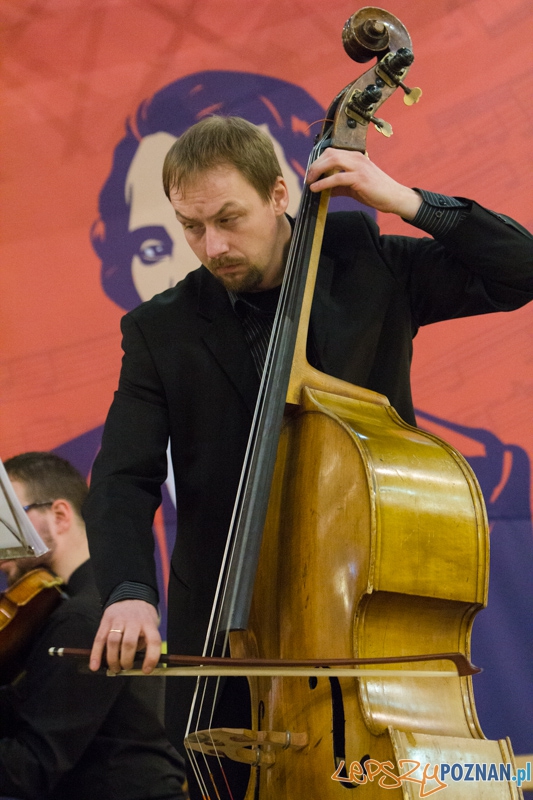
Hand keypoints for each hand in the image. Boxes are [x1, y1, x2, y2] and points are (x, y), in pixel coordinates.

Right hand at [89, 599, 161, 673]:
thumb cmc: (142, 616)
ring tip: (114, 668)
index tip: (146, 670)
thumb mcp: (150, 625)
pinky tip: (95, 666)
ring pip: (113, 642)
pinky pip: (99, 639)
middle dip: (126, 660)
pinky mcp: (105, 621)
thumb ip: (144, 641)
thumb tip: (135, 663)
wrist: (131, 594)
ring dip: (112, 659)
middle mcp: (134, 621)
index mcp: (148, 623)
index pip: (153, 641)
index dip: (151, 658)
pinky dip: (96, 655)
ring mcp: (118, 620)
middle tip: (125, 667)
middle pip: (129, 643)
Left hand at [306, 148, 421, 219]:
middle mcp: (356, 158)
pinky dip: (324, 183)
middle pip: (329, 154)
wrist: (394, 197)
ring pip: (332, 161)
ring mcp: (359, 166)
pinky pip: (337, 177)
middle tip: (308, 177)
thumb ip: (339, 186)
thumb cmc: (376, 191)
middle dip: (315, 165)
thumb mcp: (354, 186)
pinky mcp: (360, 178)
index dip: (318, 161)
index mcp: (355, 157)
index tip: (311, 172)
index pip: (332, 152)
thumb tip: (324, 189)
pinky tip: (316, 188)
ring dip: (317, 171)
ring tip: (310, 182)